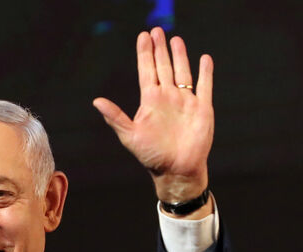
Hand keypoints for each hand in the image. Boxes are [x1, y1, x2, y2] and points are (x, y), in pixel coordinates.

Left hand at [93, 27, 213, 204]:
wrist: (176, 169)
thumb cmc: (151, 155)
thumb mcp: (129, 136)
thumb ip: (115, 117)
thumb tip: (97, 101)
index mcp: (150, 101)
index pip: (146, 71)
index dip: (145, 53)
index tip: (143, 36)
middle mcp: (167, 97)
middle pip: (163, 66)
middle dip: (160, 49)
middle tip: (157, 30)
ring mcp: (185, 101)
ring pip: (183, 71)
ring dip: (180, 56)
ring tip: (176, 39)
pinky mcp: (202, 108)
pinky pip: (204, 85)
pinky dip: (205, 72)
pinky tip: (204, 59)